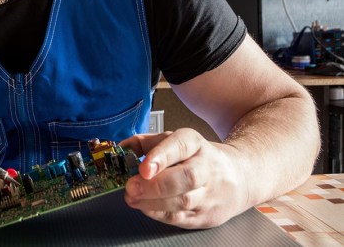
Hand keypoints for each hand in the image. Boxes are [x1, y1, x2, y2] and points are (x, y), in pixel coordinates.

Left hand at [119, 128, 249, 228]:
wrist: (240, 176)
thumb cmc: (198, 157)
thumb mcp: (175, 141)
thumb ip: (146, 143)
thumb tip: (120, 149)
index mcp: (195, 144)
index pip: (180, 146)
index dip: (160, 156)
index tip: (144, 167)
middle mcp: (206, 167)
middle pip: (185, 178)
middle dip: (155, 185)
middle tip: (132, 187)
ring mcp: (209, 193)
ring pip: (183, 201)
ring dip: (153, 202)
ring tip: (132, 198)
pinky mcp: (207, 215)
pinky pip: (182, 218)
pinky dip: (160, 214)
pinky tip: (146, 208)